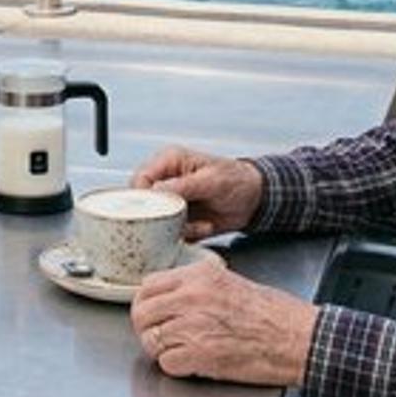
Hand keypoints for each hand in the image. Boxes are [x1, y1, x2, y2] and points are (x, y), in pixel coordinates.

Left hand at [130, 253, 319, 385]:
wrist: (297, 337)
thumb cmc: (273, 313)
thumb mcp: (230, 282)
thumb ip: (196, 286)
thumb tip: (169, 297)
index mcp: (198, 276)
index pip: (148, 286)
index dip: (147, 304)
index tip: (152, 314)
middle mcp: (191, 297)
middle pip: (142, 312)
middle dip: (146, 328)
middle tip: (158, 337)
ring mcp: (193, 325)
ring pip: (151, 340)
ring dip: (162, 350)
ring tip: (182, 351)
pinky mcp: (200, 354)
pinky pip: (167, 363)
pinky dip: (175, 367)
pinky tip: (192, 363)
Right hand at [131, 148, 262, 240]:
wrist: (254, 200)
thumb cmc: (236, 180)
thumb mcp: (211, 181)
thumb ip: (182, 185)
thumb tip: (155, 191)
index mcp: (169, 161)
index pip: (140, 178)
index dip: (143, 196)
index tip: (157, 211)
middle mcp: (165, 180)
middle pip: (143, 202)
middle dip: (163, 217)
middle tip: (184, 221)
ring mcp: (170, 201)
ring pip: (156, 221)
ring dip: (179, 228)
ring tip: (203, 224)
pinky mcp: (177, 218)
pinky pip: (171, 233)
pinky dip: (188, 235)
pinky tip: (206, 226)